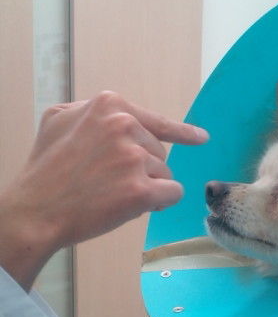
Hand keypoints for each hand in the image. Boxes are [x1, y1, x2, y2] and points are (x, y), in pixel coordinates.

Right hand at [0, 91, 208, 288]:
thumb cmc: (46, 169)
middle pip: (159, 154)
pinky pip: (172, 193)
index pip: (156, 121)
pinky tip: (134, 206)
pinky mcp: (141, 190)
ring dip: (147, 188)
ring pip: (165, 175)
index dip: (181, 133)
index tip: (201, 138)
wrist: (36, 210)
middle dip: (142, 170)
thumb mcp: (59, 120)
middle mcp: (124, 127)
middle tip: (107, 182)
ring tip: (111, 194)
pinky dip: (159, 203)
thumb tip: (122, 118)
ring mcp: (133, 158)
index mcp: (109, 106)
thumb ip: (93, 113)